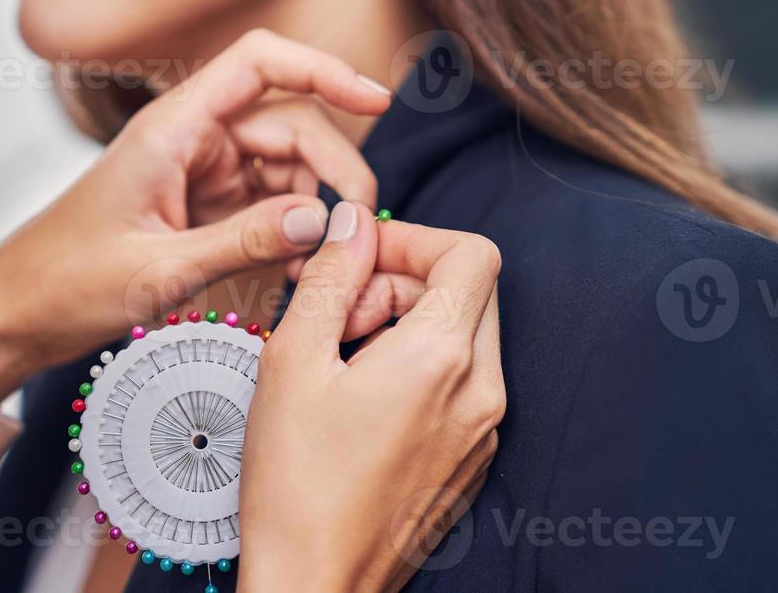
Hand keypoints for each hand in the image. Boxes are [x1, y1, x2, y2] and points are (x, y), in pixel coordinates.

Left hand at [0, 30, 392, 404]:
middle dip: (333, 168)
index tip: (374, 98)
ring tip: (318, 262)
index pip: (259, 63)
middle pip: (289, 121)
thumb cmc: (62, 283)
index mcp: (170, 129)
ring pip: (285, 165)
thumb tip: (323, 220)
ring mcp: (198, 172)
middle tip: (357, 227)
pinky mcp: (202, 206)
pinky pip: (266, 200)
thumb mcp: (160, 270)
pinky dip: (289, 227)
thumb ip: (244, 242)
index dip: (322, 69)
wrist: (14, 315)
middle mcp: (189, 139)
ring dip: (313, 205)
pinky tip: (293, 266)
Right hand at [238, 202, 504, 592]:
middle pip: (471, 289)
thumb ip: (332, 277)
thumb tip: (353, 221)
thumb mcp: (293, 359)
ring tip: (344, 360)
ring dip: (410, 323)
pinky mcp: (472, 457)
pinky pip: (463, 382)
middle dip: (405, 280)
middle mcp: (483, 390)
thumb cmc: (295, 481)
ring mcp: (484, 429)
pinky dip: (420, 367)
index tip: (359, 260)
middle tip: (343, 314)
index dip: (414, 239)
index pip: (473, 253)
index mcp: (443, 357)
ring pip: (467, 334)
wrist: (315, 584)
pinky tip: (361, 399)